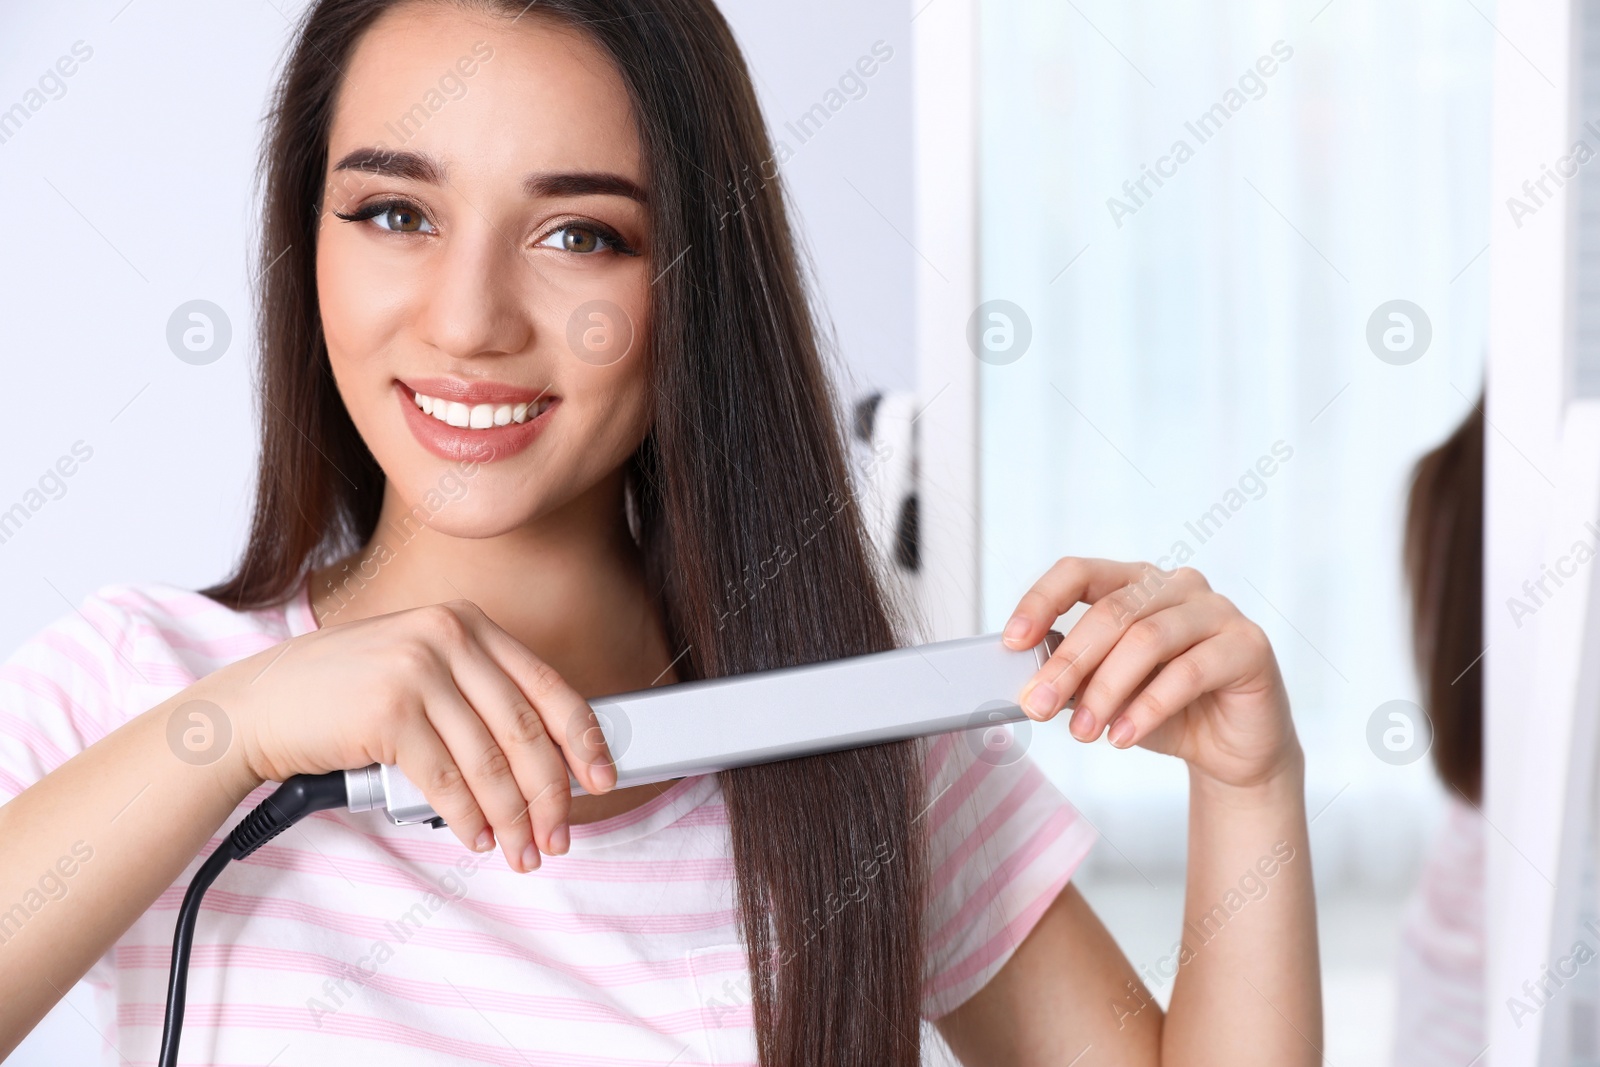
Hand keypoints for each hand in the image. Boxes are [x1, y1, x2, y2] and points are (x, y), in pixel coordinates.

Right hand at [198, 600, 615, 871]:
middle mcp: (447, 637)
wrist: (254, 707)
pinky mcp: (389, 714)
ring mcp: (417, 672)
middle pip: (526, 730)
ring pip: (490, 762)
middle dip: (551, 793)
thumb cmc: (341, 696)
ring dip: (513, 817)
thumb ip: (475, 694)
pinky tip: (478, 837)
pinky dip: (468, 818)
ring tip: (523, 850)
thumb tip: (543, 755)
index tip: (603, 777)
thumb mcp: (418, 668)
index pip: (547, 685)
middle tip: (559, 835)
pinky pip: (447, 782)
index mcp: (465, 623)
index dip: (583, 738)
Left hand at [1003, 558, 1299, 790]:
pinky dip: (1148, 708)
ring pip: (1147, 638)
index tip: (1013, 641)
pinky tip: (1123, 736)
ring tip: (1083, 732)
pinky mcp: (1248, 646)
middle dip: (1068, 663)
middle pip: (1111, 612)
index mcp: (1136, 583)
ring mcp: (1216, 611)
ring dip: (1106, 690)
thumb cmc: (1167, 711)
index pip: (1080, 573)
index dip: (1042, 601)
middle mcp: (1177, 586)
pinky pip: (1189, 671)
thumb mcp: (1110, 694)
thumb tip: (1032, 683)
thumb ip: (1077, 680)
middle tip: (1037, 704)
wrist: (1232, 750)